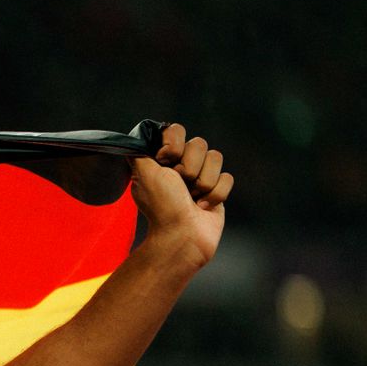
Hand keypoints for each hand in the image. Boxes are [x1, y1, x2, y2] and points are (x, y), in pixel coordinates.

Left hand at [129, 122, 231, 268]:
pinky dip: (215, 194)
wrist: (182, 235)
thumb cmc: (162, 206)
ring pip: (216, 158)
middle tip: (180, 185)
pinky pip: (227, 177)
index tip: (165, 160)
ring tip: (192, 198)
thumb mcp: (143, 173)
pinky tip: (202, 207)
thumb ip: (139, 151)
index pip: (176, 130)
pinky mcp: (217, 190)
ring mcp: (200, 177)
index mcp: (162, 159)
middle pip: (199, 144)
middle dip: (190, 167)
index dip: (174, 145)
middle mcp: (181, 165)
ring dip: (203, 182)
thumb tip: (139, 137)